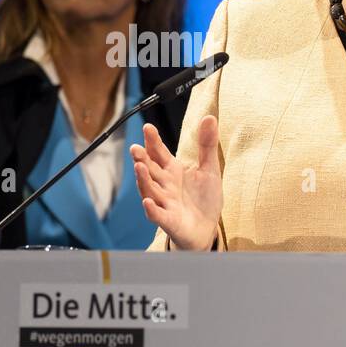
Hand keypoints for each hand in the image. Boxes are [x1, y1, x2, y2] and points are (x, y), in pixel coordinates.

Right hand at [130, 115, 222, 249]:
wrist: (206, 229)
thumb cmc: (204, 199)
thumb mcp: (209, 169)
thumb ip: (207, 145)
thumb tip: (210, 117)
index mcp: (172, 171)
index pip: (159, 153)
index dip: (153, 141)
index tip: (148, 127)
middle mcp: (164, 185)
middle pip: (150, 170)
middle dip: (142, 159)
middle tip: (135, 147)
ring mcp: (164, 203)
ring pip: (150, 190)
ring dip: (143, 180)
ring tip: (139, 167)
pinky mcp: (169, 221)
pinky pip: (158, 215)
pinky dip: (151, 209)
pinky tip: (147, 202)